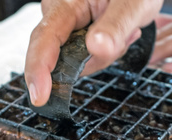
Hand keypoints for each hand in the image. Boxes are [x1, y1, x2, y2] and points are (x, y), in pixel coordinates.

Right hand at [25, 0, 162, 105]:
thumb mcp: (133, 4)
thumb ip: (116, 26)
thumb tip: (96, 48)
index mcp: (65, 3)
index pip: (44, 39)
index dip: (38, 70)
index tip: (40, 97)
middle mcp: (59, 16)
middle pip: (64, 58)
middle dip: (96, 58)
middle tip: (128, 36)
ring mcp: (67, 29)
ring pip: (78, 62)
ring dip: (105, 56)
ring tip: (127, 31)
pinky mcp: (76, 38)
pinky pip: (87, 59)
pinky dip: (106, 53)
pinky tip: (119, 37)